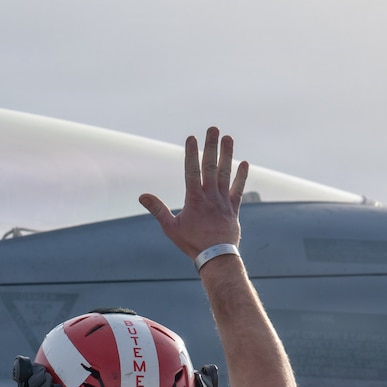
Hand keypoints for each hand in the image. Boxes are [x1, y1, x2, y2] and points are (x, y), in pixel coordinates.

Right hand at [139, 126, 248, 260]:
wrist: (216, 257)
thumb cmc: (191, 243)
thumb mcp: (171, 227)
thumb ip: (158, 209)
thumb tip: (142, 196)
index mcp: (194, 198)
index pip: (192, 170)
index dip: (191, 153)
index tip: (191, 138)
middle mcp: (210, 196)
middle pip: (211, 166)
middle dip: (211, 146)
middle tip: (213, 129)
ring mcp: (223, 200)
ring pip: (226, 173)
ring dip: (227, 154)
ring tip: (228, 138)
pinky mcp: (233, 208)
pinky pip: (238, 189)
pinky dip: (241, 176)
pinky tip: (244, 162)